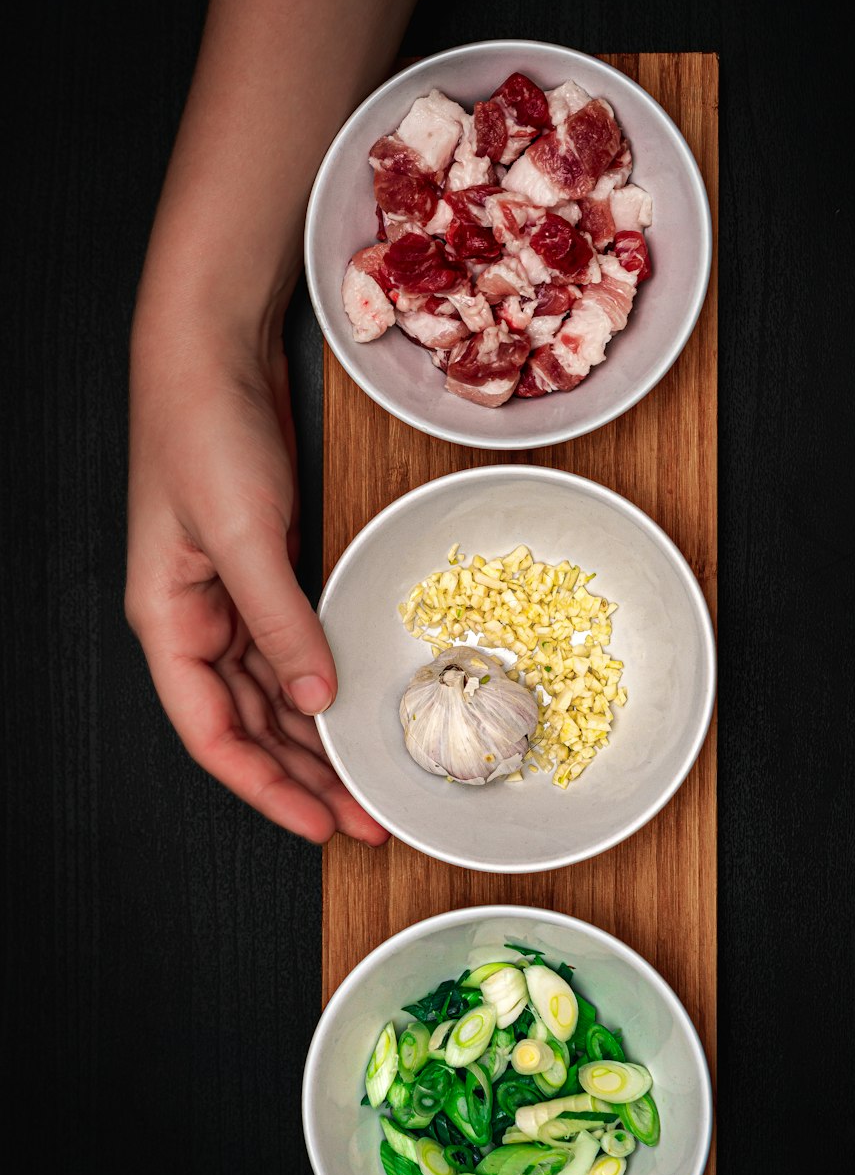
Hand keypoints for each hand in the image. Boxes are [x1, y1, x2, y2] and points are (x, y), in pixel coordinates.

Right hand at [126, 326, 389, 846]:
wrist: (212, 350)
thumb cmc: (201, 432)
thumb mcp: (242, 533)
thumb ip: (279, 621)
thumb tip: (315, 699)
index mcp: (168, 622)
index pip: (211, 733)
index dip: (265, 788)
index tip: (320, 824)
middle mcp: (196, 621)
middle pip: (249, 725)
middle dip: (305, 776)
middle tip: (366, 816)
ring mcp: (230, 598)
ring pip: (274, 695)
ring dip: (318, 741)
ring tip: (368, 780)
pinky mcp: (265, 571)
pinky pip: (293, 649)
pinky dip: (323, 682)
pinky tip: (355, 708)